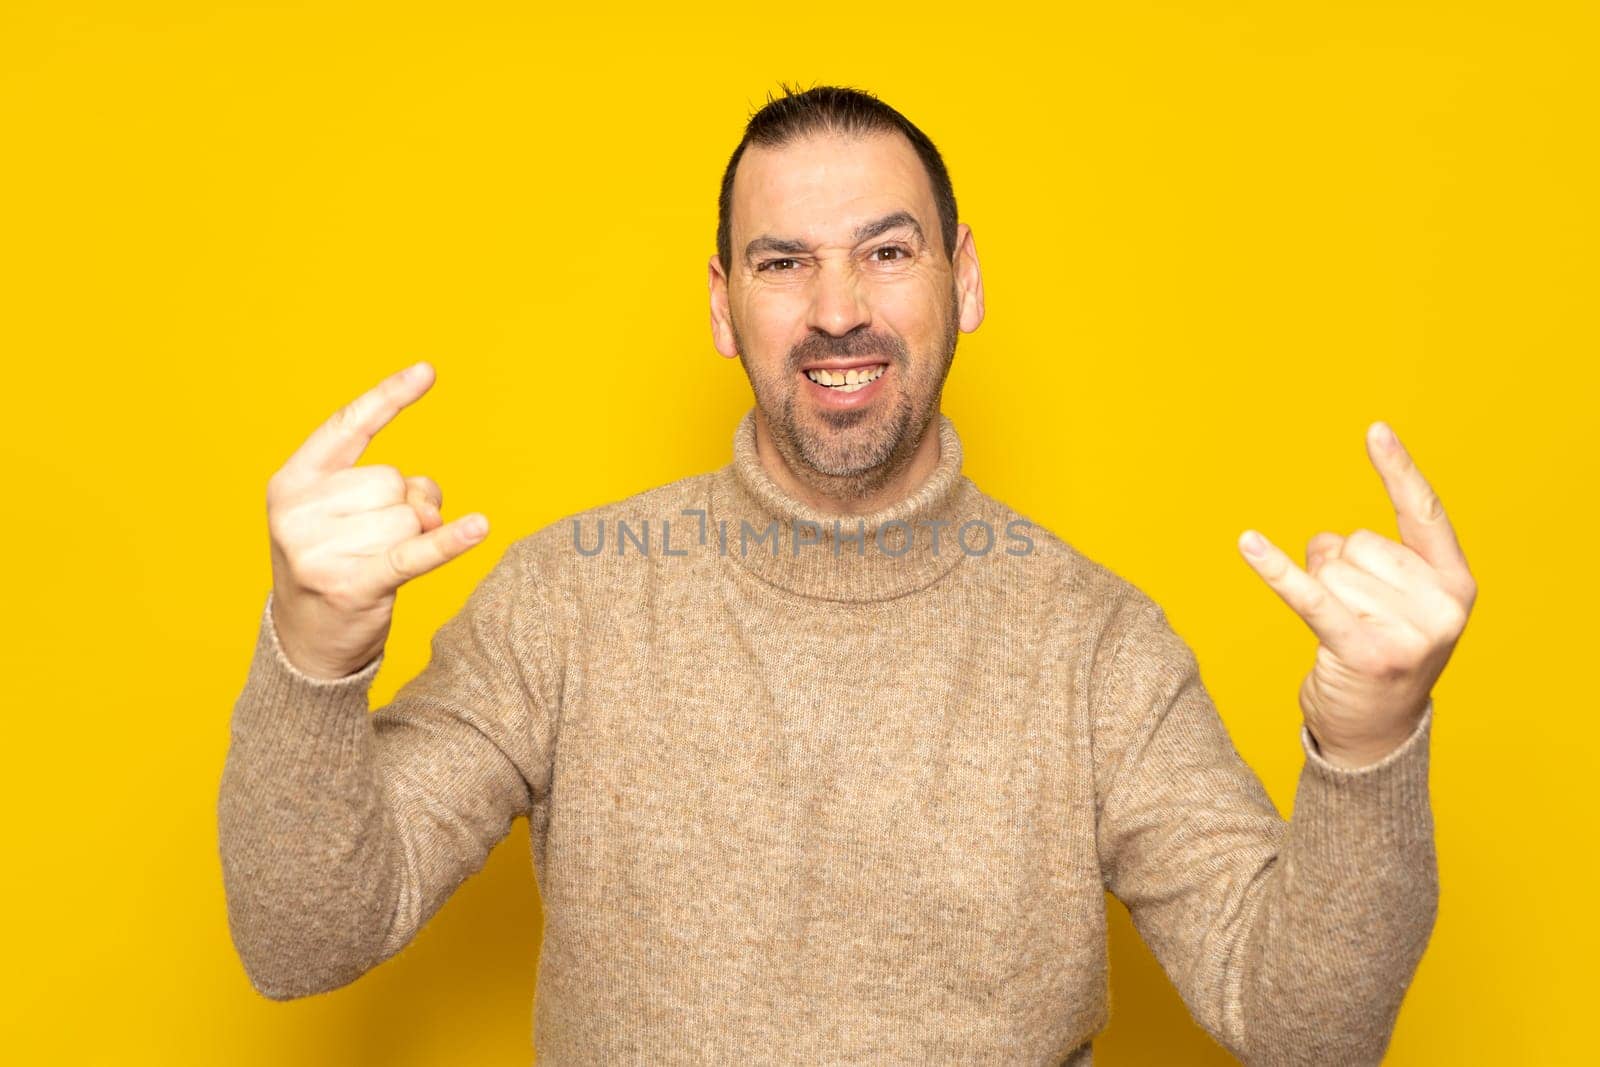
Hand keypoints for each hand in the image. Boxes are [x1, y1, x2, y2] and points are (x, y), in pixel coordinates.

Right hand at [266, 361, 489, 678]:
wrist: (305, 640)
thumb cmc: (335, 562)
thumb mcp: (344, 515)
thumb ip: (386, 491)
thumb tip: (428, 508)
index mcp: (292, 482)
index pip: (347, 426)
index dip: (388, 398)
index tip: (429, 371)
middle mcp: (299, 512)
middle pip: (392, 480)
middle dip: (403, 506)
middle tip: (377, 540)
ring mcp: (321, 551)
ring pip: (409, 518)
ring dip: (412, 538)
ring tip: (378, 562)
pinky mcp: (353, 586)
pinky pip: (414, 554)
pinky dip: (448, 543)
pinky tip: (478, 528)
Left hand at [1237, 421, 1476, 768]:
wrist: (1377, 733)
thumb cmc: (1382, 653)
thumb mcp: (1392, 600)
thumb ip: (1368, 558)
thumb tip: (1320, 543)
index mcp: (1456, 584)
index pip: (1423, 513)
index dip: (1398, 470)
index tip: (1374, 429)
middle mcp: (1441, 606)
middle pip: (1356, 543)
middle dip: (1339, 569)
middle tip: (1355, 616)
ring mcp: (1408, 633)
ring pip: (1329, 571)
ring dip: (1322, 593)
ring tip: (1343, 633)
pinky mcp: (1363, 652)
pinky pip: (1309, 597)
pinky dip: (1276, 569)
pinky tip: (1248, 543)